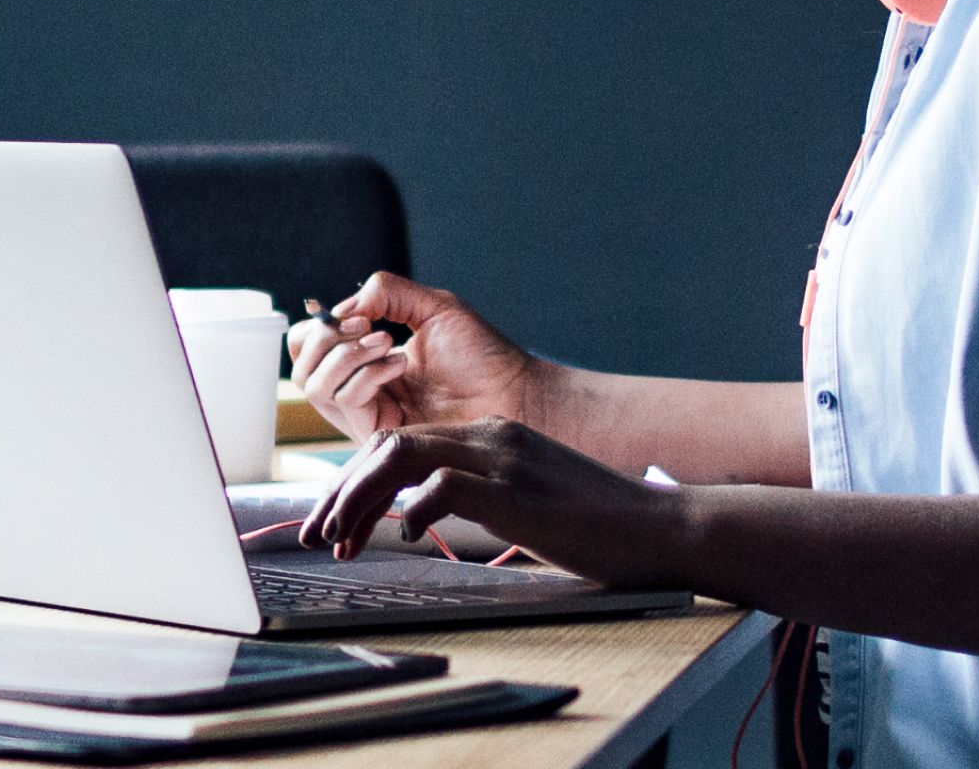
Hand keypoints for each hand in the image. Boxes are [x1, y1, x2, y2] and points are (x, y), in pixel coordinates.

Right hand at [286, 272, 544, 443]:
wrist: (518, 394)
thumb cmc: (483, 355)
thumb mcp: (432, 306)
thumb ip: (387, 291)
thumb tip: (341, 309)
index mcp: (366, 362)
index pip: (310, 347)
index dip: (320, 327)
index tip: (359, 315)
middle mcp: (360, 391)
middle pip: (301, 367)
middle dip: (326, 339)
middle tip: (368, 326)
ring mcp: (368, 416)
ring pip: (314, 386)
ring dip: (346, 355)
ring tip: (388, 341)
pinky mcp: (380, 437)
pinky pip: (346, 402)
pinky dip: (367, 374)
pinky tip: (401, 364)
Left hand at [295, 418, 690, 587]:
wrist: (662, 528)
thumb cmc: (598, 526)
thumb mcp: (526, 499)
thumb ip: (477, 495)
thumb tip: (418, 518)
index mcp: (488, 436)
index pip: (398, 445)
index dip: (355, 484)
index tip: (333, 525)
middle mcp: (488, 436)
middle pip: (386, 446)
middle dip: (340, 492)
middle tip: (315, 537)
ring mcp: (502, 459)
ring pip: (399, 456)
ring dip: (359, 500)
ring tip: (339, 541)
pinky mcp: (516, 490)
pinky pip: (443, 486)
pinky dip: (413, 510)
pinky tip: (406, 538)